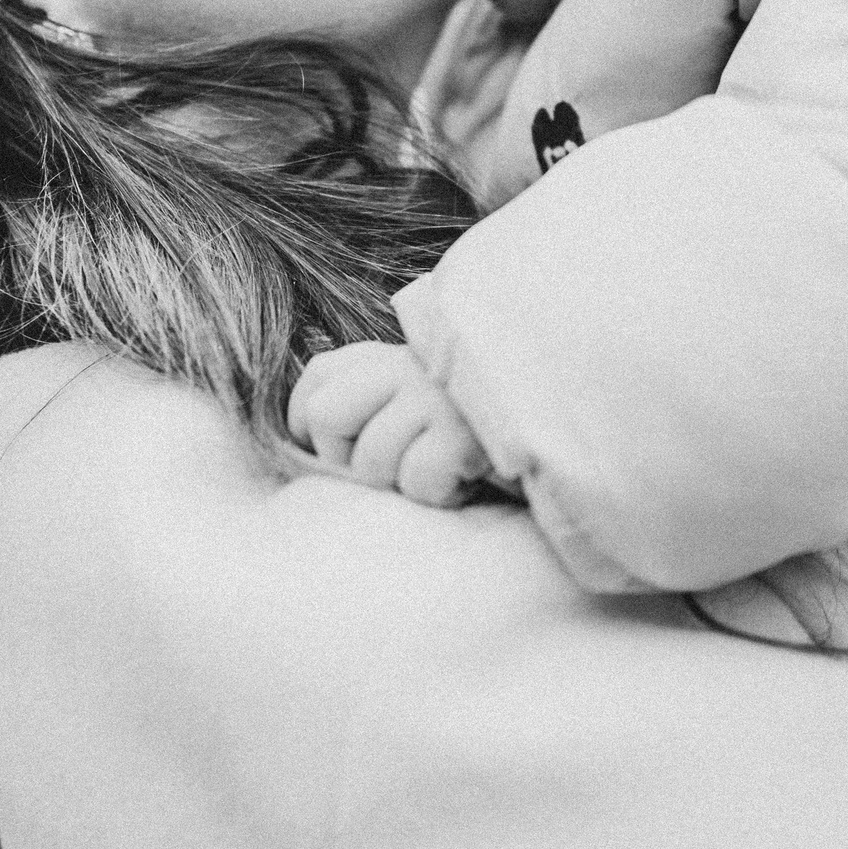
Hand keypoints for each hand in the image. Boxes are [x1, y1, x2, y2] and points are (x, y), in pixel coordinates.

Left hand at [287, 342, 491, 506]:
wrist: (553, 433)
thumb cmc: (465, 437)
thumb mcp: (405, 408)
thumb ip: (360, 408)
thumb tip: (294, 444)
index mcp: (383, 354)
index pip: (316, 380)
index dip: (311, 429)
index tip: (344, 454)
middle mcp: (405, 362)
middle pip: (324, 416)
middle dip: (346, 461)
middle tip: (391, 469)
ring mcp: (434, 392)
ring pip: (370, 461)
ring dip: (401, 484)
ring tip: (437, 471)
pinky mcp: (464, 428)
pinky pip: (418, 479)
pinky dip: (438, 494)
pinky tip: (464, 479)